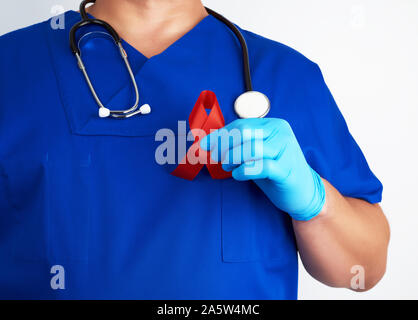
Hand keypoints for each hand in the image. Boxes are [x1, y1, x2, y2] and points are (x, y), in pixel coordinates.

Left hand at [200, 118, 325, 220]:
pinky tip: (239, 175)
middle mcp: (281, 133)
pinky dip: (244, 170)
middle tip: (216, 158)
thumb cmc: (276, 170)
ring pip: (251, 148)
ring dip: (233, 158)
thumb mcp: (257, 153)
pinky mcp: (287, 170)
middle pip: (244, 133)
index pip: (240, 124)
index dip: (218, 135)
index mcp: (273, 125)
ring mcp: (286, 151)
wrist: (304, 191)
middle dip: (224, 146)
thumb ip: (238, 145)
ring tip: (229, 167)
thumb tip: (209, 143)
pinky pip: (261, 167)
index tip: (202, 145)